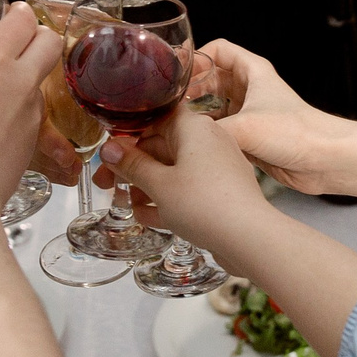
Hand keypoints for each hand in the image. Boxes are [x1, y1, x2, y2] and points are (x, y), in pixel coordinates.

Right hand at [104, 38, 345, 196]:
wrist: (326, 160)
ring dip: (197, 115)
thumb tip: (178, 135)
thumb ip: (206, 129)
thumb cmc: (298, 133)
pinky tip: (192, 146)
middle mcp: (251, 89)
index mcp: (253, 71)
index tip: (176, 74)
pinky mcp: (252, 136)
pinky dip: (208, 135)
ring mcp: (252, 113)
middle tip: (168, 104)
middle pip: (211, 79)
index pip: (218, 50)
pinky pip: (222, 130)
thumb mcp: (244, 126)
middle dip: (190, 90)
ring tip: (174, 126)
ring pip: (214, 106)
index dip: (195, 58)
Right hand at [106, 107, 278, 251]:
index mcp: (194, 127)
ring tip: (125, 205)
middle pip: (162, 146)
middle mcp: (209, 140)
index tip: (108, 154)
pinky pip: (190, 189)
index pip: (154, 119)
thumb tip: (109, 149)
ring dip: (148, 186)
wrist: (250, 238)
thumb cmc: (205, 204)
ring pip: (174, 171)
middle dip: (132, 167)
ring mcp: (219, 166)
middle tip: (106, 184)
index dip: (127, 135)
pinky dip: (169, 200)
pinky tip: (148, 217)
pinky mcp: (224, 191)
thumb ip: (132, 165)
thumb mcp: (159, 184)